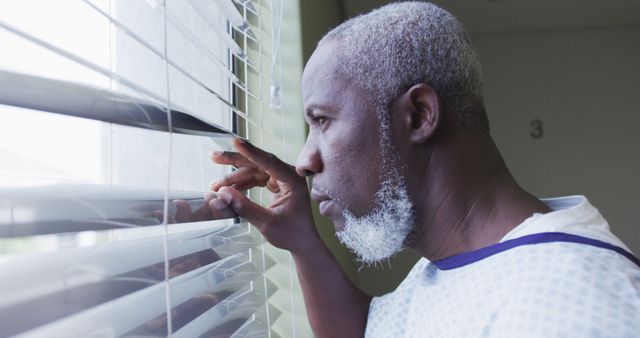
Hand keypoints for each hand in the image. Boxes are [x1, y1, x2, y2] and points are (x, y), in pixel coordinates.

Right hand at [209, 139, 320, 254]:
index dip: (250, 152)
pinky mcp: (275, 184)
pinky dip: (240, 184)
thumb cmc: (291, 234)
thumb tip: (224, 194)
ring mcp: (281, 179)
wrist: (301, 243)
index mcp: (293, 180)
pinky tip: (227, 190)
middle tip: (214, 156)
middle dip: (235, 160)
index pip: (269, 161)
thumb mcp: (267, 223)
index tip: (235, 142)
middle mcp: (288, 175)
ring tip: (215, 187)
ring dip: (234, 178)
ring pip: (253, 171)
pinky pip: (254, 179)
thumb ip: (245, 208)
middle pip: (258, 162)